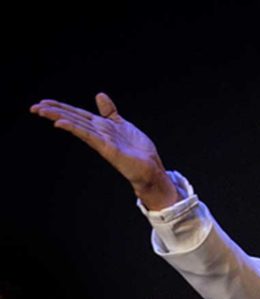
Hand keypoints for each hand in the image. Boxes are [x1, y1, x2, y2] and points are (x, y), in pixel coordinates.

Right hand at [28, 93, 180, 208]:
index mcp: (100, 126)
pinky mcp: (107, 148)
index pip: (77, 114)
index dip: (61, 108)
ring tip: (41, 111)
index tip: (43, 102)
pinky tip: (60, 123)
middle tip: (33, 107)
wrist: (150, 167)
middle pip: (72, 119)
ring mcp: (101, 141)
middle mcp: (98, 133)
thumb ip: (109, 111)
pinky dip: (75, 128)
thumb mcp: (121, 124)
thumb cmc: (137, 149)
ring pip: (76, 125)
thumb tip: (99, 95)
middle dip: (53, 112)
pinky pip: (88, 136)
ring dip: (58, 117)